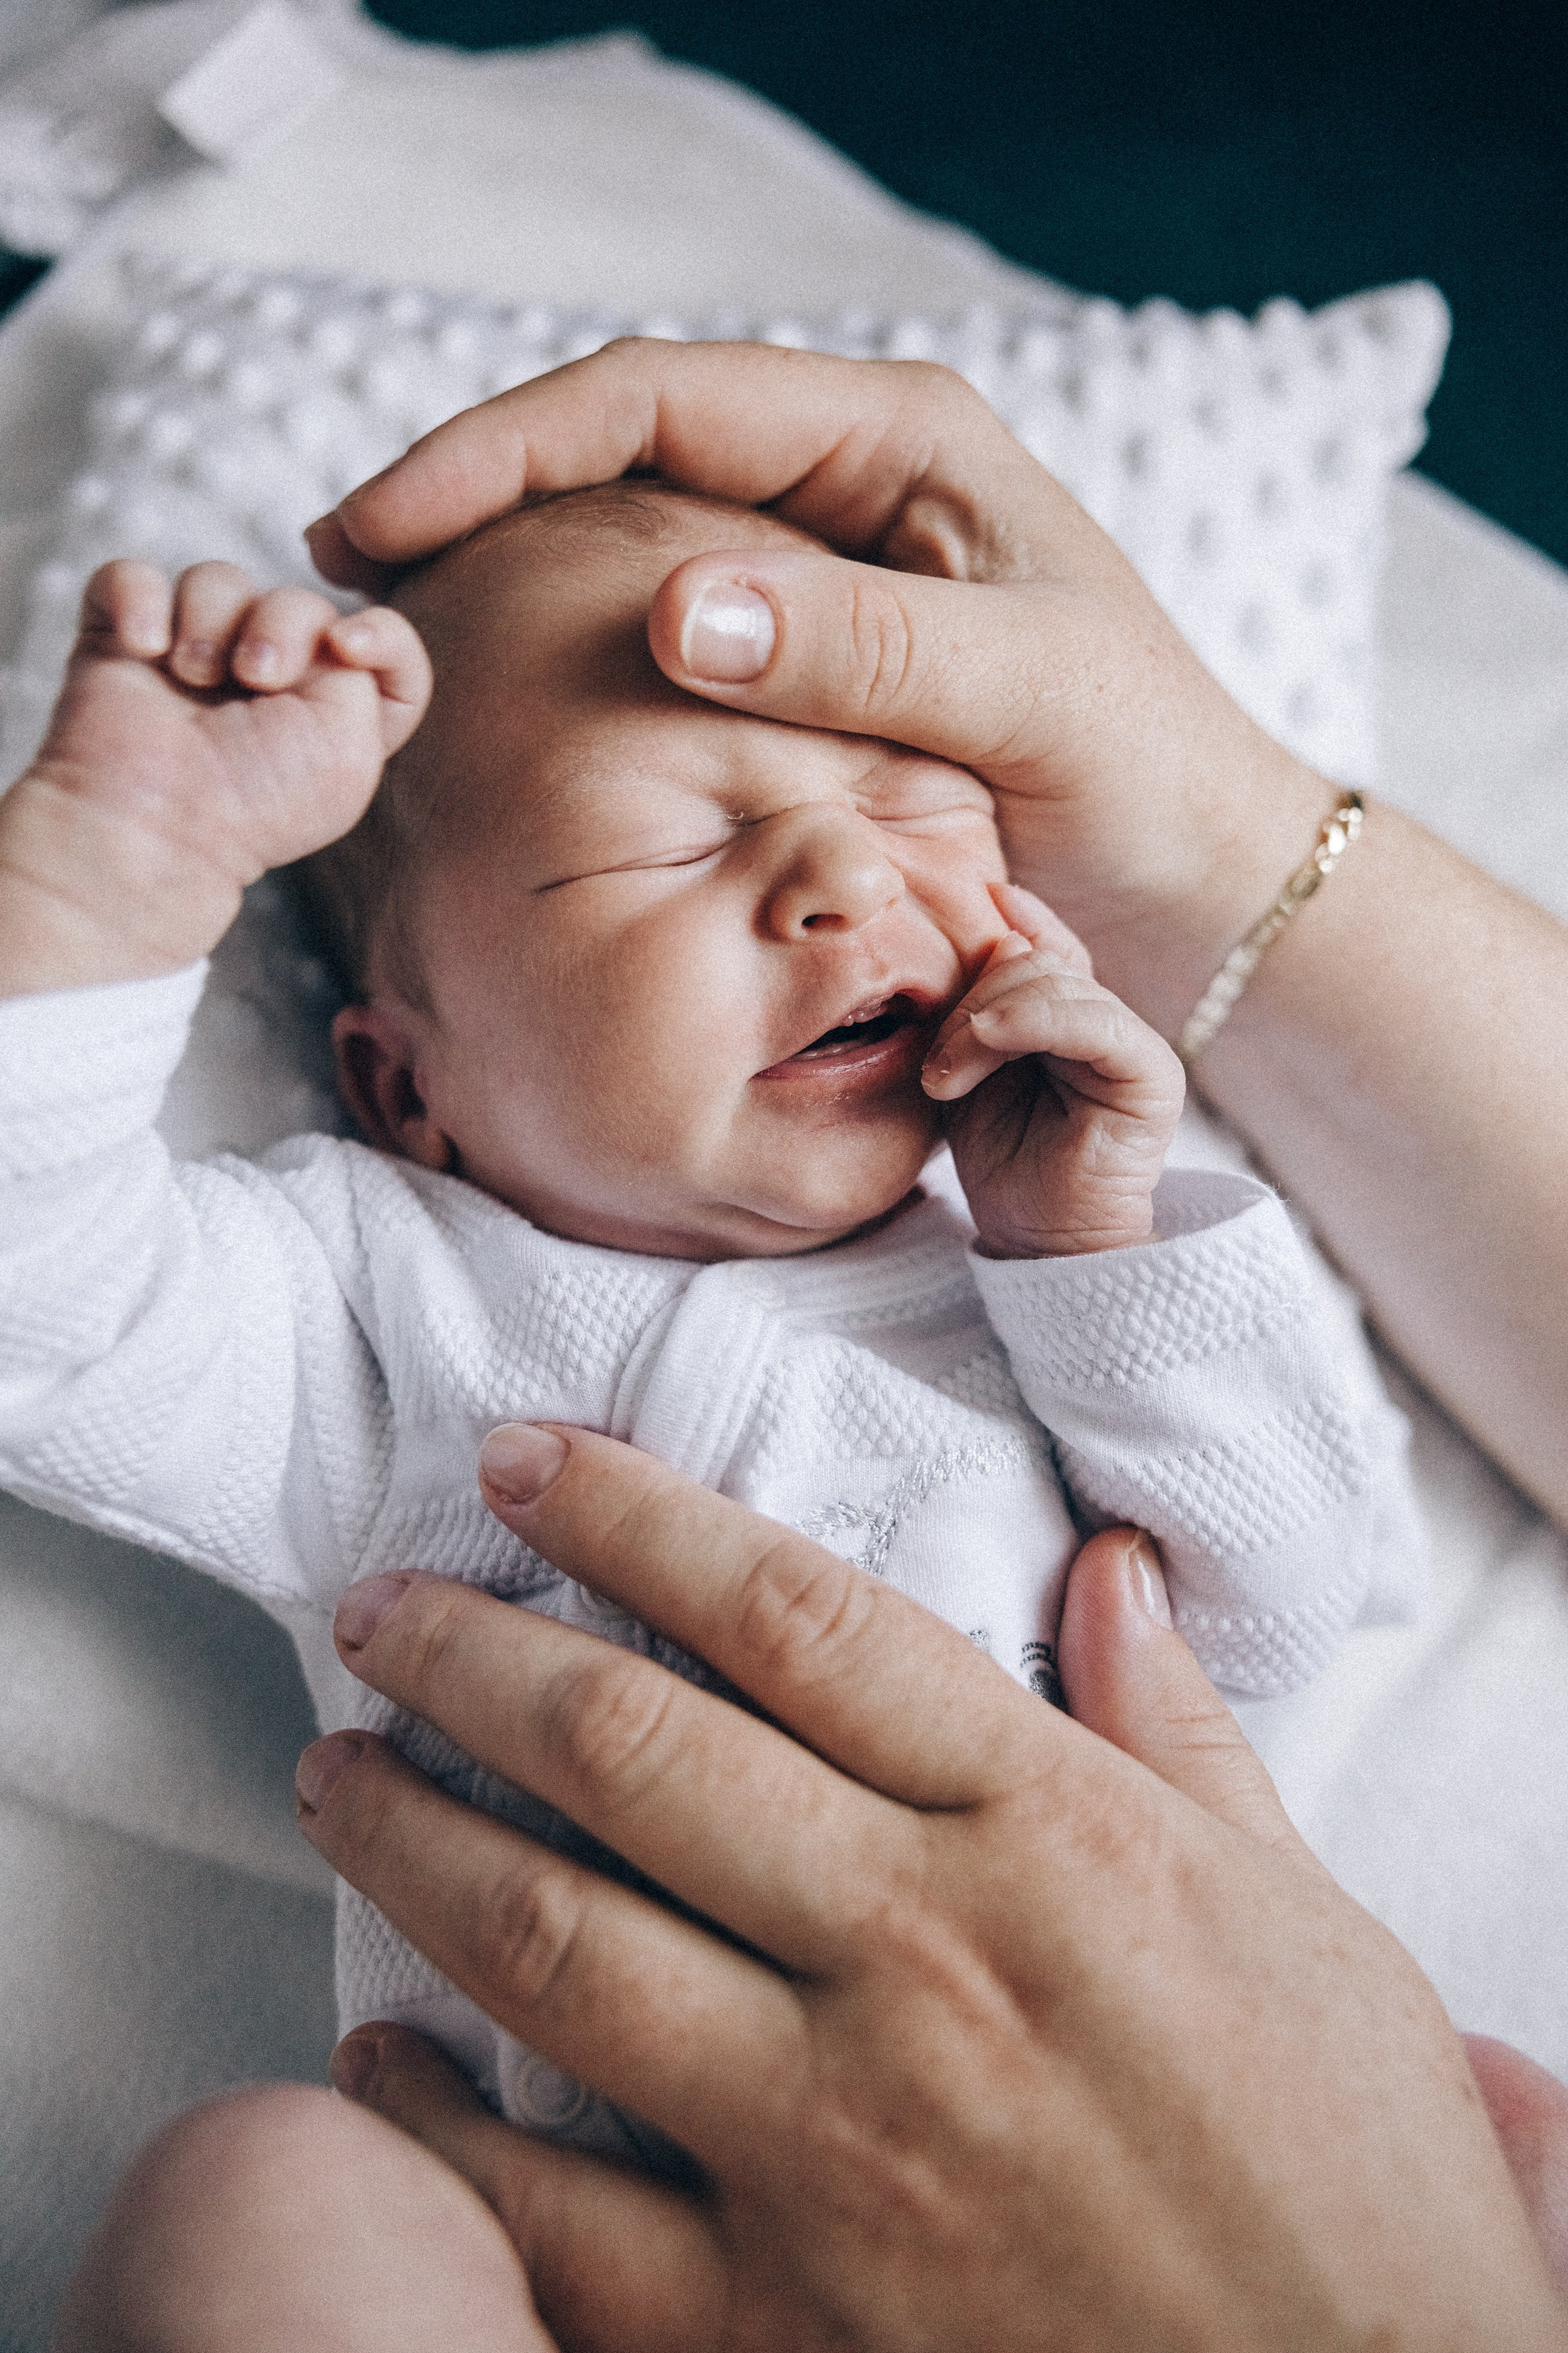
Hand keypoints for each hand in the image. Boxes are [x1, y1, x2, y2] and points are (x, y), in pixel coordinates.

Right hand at [0, 559, 429, 993]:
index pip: (380, 644)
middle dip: (282, 624)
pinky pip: (132, 575)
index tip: (348, 646)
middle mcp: (265, 681)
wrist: (159, 822)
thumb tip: (336, 626)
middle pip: (298, 599)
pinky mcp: (124, 642)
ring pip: (219, 580)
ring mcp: (192, 658)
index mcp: (329, 712)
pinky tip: (142, 648)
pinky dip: (139, 600)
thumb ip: (374, 673)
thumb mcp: (354, 748)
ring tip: (194, 676)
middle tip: (254, 678)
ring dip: (212, 618)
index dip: (381, 632)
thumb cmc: (259, 801)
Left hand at [293, 1426, 1566, 2352]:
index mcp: (1055, 1841)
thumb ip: (1183, 1734)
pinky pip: (558, 2216)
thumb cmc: (1353, 2181)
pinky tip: (372, 2062)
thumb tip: (1109, 1568)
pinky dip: (440, 2132)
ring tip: (336, 1768)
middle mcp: (926, 1964)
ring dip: (418, 1840)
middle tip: (379, 1604)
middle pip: (641, 1755)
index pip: (798, 1620)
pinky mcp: (786, 2322)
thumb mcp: (1310, 1920)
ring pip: (562, 1947)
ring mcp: (842, 2147)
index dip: (636, 1518)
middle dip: (477, 1654)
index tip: (527, 1462)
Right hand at [305, 339, 1326, 1035]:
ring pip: (625, 537)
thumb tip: (668, 612)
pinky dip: (573, 652)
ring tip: (398, 630)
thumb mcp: (1019, 700)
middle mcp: (845, 486)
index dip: (505, 447)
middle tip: (352, 572)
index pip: (659, 397)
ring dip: (509, 573)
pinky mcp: (808, 662)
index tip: (388, 521)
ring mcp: (818, 574)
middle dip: (479, 498)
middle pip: (616, 449)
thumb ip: (859, 652)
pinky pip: (662, 633)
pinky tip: (506, 692)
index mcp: (896, 440)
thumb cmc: (1140, 778)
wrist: (1193, 886)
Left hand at [923, 879, 1183, 1254]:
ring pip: (1053, 981)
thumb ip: (977, 1008)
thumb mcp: (967, 1070)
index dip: (1008, 924)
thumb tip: (1001, 931)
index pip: (1036, 947)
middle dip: (968, 1002)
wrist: (1036, 1239)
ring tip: (947, 1080)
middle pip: (1032, 960)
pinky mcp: (1151, 1074)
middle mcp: (1103, 1021)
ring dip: (984, 1022)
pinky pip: (1095, 1019)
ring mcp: (1131, 1043)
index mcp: (1065, 1016)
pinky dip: (1032, 1020)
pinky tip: (987, 1045)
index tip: (965, 904)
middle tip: (935, 1067)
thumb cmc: (1001, 1162)